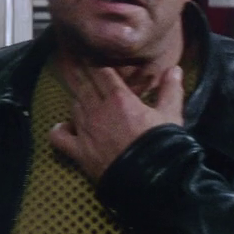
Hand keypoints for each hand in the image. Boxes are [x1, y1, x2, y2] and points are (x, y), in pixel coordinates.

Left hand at [48, 64, 183, 180]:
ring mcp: (85, 130)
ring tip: (76, 90)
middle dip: (75, 70)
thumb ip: (170, 90)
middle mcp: (97, 110)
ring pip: (74, 105)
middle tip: (68, 58)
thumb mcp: (171, 115)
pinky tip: (63, 127)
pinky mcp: (78, 151)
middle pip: (81, 84)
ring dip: (76, 97)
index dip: (93, 61)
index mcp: (119, 98)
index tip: (87, 53)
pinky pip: (59, 137)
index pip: (101, 72)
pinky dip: (58, 130)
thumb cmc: (164, 145)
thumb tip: (176, 69)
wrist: (152, 181)